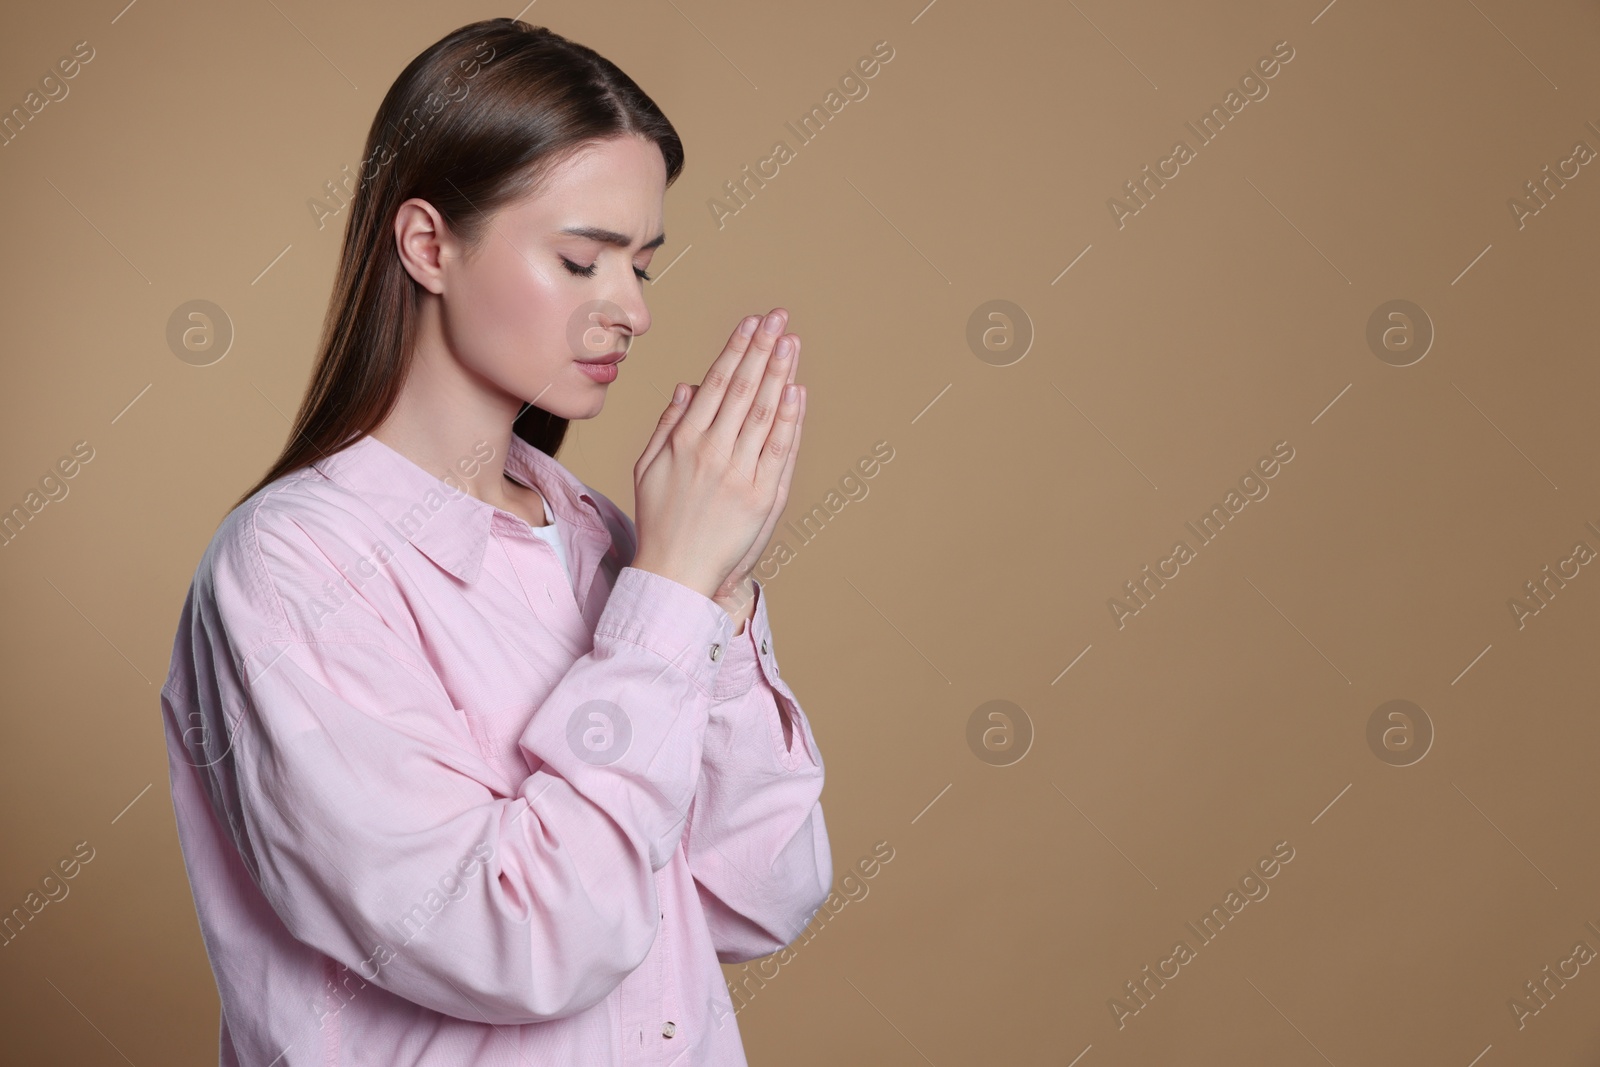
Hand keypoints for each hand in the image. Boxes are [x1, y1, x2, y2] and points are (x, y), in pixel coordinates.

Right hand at [680, 336, 804, 606]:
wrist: (676, 573)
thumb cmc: (660, 520)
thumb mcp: (650, 467)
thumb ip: (669, 424)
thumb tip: (688, 386)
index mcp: (684, 440)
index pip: (716, 383)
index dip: (736, 350)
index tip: (752, 323)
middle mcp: (713, 451)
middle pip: (744, 389)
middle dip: (762, 349)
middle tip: (779, 318)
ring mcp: (741, 473)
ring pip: (765, 413)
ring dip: (779, 374)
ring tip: (791, 343)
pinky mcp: (763, 497)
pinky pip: (780, 449)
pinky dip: (791, 418)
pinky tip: (796, 391)